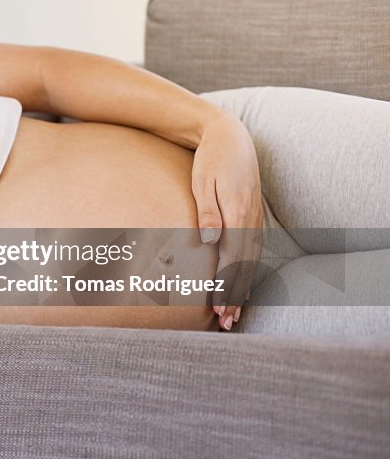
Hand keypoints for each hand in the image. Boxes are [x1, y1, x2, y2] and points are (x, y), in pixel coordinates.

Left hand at [190, 110, 263, 330]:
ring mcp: (255, 218)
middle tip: (225, 321)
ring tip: (234, 313)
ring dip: (242, 288)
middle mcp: (250, 219)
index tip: (217, 307)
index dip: (224, 285)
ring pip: (250, 261)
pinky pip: (253, 250)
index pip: (231, 258)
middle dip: (234, 295)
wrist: (230, 136)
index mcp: (238, 212)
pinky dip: (248, 271)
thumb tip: (209, 241)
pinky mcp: (253, 216)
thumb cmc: (211, 159)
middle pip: (243, 266)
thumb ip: (208, 212)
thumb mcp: (203, 182)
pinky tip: (244, 286)